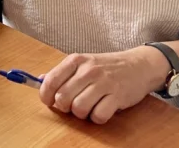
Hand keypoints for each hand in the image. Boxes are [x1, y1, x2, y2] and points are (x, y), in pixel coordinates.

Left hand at [38, 48, 168, 123]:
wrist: (139, 65)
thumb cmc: (107, 66)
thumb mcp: (83, 63)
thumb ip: (62, 72)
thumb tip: (39, 80)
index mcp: (76, 60)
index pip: (51, 81)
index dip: (46, 96)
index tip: (49, 101)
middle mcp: (88, 70)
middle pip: (63, 98)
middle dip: (65, 107)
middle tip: (73, 105)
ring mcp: (104, 82)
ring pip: (79, 108)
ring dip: (82, 113)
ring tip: (89, 107)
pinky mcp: (118, 96)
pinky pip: (99, 115)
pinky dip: (98, 117)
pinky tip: (102, 109)